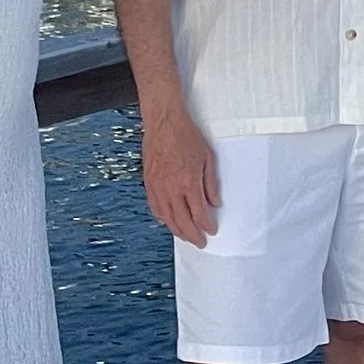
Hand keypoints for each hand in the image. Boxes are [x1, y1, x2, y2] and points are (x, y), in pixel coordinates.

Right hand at [142, 104, 219, 244]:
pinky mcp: (149, 183)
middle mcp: (172, 188)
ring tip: (185, 236)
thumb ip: (211, 183)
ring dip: (177, 230)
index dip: (206, 225)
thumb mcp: (207, 158)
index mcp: (189, 183)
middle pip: (183, 221)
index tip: (211, 230)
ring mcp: (158, 187)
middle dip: (193, 235)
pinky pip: (154, 207)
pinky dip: (161, 218)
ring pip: (167, 218)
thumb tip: (215, 202)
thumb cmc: (185, 135)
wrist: (164, 122)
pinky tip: (167, 222)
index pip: (200, 214)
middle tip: (200, 242)